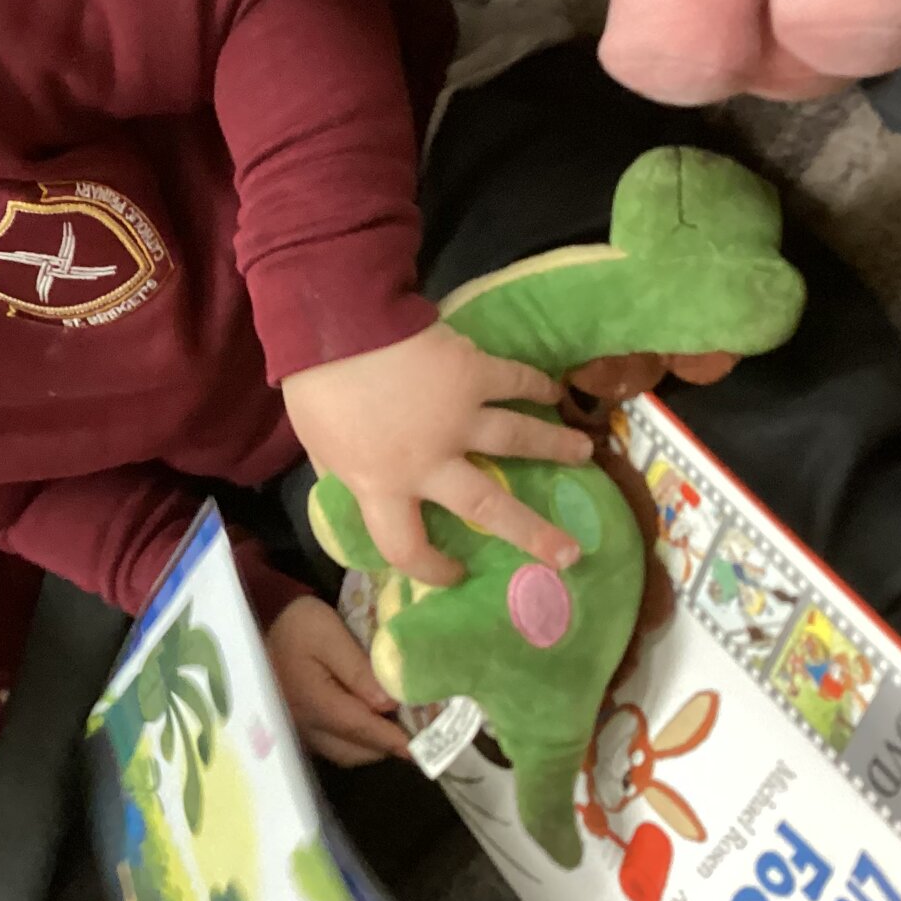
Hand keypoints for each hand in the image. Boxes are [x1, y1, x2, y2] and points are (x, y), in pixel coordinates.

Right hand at [267, 596, 409, 766]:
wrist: (262, 623)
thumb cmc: (298, 626)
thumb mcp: (329, 635)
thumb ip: (358, 670)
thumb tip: (388, 704)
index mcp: (313, 701)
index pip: (359, 727)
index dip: (391, 739)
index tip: (421, 749)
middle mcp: (305, 724)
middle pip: (354, 750)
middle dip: (384, 745)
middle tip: (414, 731)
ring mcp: (300, 730)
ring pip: (344, 753)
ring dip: (370, 746)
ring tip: (394, 727)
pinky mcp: (299, 728)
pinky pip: (332, 747)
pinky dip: (355, 742)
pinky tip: (369, 723)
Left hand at [283, 323, 591, 585]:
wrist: (333, 327)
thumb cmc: (316, 390)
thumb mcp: (319, 449)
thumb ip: (347, 471)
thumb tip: (358, 479)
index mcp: (382, 485)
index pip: (404, 545)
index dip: (429, 568)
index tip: (453, 573)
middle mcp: (429, 462)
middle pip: (488, 508)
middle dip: (533, 533)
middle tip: (570, 553)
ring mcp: (458, 417)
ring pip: (518, 439)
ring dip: (554, 447)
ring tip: (584, 453)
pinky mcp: (473, 372)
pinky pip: (514, 382)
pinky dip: (537, 385)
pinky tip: (556, 390)